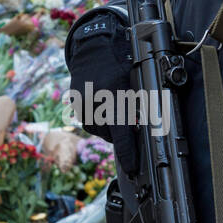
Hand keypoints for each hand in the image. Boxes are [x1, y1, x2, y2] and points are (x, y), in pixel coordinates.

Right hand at [67, 12, 137, 176]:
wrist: (91, 52)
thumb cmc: (119, 66)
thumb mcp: (135, 84)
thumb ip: (138, 109)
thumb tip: (144, 132)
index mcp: (114, 100)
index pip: (122, 135)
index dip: (128, 155)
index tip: (132, 170)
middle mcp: (95, 107)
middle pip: (113, 135)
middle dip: (123, 132)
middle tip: (129, 117)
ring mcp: (83, 109)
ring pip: (102, 131)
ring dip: (111, 126)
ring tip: (114, 104)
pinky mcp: (78, 110)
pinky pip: (93, 124)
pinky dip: (101, 120)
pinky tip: (104, 104)